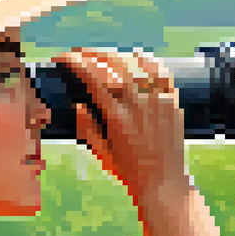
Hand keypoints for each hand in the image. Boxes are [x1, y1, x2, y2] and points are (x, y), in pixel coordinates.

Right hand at [51, 48, 187, 199]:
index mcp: (117, 116)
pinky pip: (160, 71)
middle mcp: (138, 103)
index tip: (62, 58)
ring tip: (102, 55)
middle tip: (78, 53)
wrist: (164, 182)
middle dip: (91, 54)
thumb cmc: (130, 171)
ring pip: (135, 63)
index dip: (75, 63)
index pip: (93, 78)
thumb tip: (78, 104)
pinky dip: (146, 60)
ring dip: (115, 55)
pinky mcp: (172, 101)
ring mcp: (158, 99)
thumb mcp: (101, 153)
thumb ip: (87, 127)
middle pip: (113, 64)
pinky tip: (136, 56)